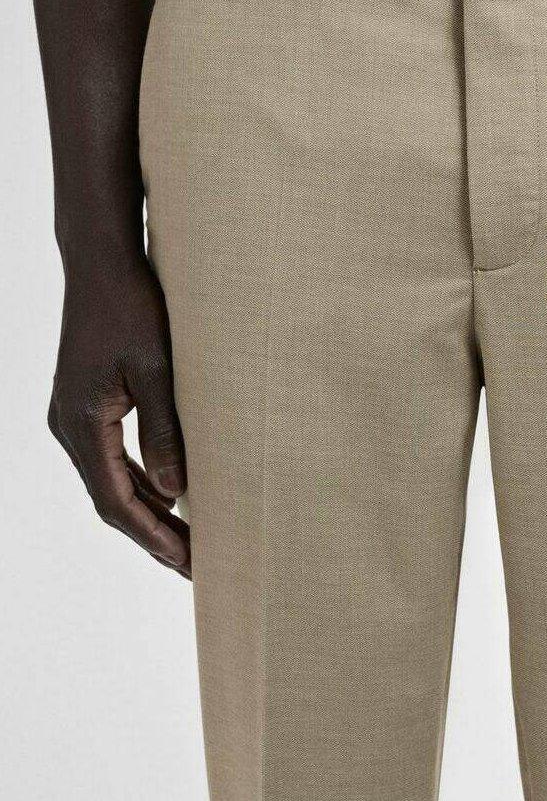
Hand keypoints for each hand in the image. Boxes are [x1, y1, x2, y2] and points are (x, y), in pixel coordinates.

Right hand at [47, 255, 189, 575]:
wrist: (100, 263)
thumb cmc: (131, 306)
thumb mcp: (155, 368)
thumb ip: (164, 431)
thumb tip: (177, 491)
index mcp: (82, 424)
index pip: (117, 501)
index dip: (153, 536)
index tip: (188, 563)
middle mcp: (69, 427)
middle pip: (112, 499)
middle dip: (153, 534)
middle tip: (196, 565)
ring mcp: (73, 416)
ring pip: (111, 479)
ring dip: (148, 509)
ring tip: (189, 539)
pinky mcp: (84, 403)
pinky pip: (112, 455)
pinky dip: (141, 478)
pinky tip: (171, 491)